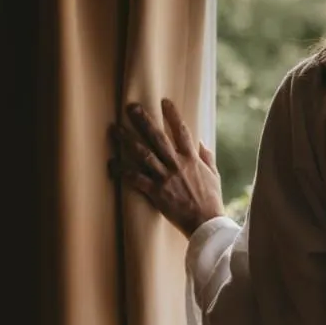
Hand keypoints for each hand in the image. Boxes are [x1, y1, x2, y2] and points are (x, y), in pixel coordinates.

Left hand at [109, 99, 225, 237]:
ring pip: (143, 154)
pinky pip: (136, 179)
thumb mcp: (214, 175)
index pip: (182, 131)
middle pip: (158, 137)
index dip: (173, 115)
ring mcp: (166, 178)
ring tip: (114, 129)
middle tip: (130, 107)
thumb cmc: (211, 200)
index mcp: (192, 159)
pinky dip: (123, 171)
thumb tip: (201, 143)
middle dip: (143, 120)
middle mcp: (177, 164)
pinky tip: (112, 164)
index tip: (164, 101)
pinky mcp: (157, 192)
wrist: (206, 222)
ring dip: (127, 140)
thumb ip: (207, 157)